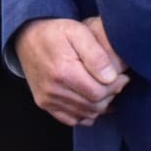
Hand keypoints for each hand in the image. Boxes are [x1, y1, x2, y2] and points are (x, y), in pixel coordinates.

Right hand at [14, 17, 128, 127]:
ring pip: (85, 114)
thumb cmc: (55, 32)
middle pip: (93, 106)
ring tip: (106, 87)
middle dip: (111, 95)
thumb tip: (111, 77)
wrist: (27, 37)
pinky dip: (86, 113)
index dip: (116, 86)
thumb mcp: (78, 31)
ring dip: (100, 105)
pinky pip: (72, 119)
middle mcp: (53, 90)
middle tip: (117, 81)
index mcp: (62, 72)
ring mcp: (47, 100)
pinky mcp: (45, 104)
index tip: (123, 76)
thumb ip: (96, 54)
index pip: (98, 92)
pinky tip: (91, 99)